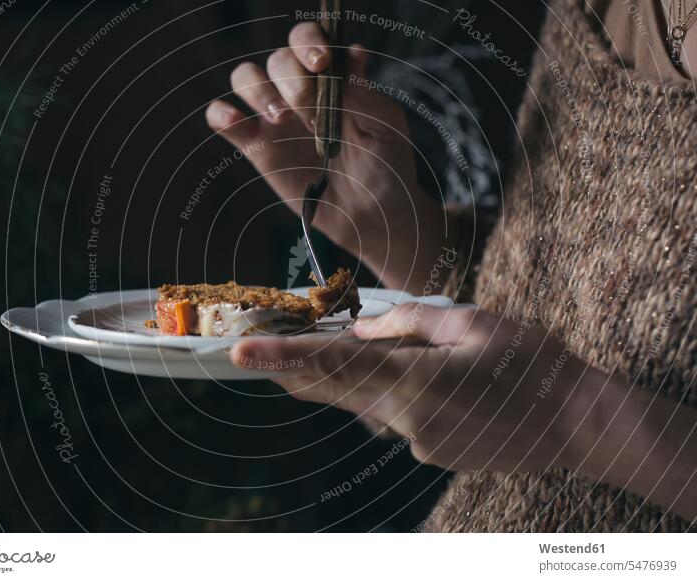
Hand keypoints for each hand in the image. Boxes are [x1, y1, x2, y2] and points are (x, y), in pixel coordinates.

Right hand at [206, 23, 445, 291]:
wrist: (372, 214)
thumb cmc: (386, 165)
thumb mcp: (385, 126)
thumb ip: (365, 93)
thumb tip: (351, 54)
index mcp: (331, 78)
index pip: (307, 40)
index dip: (307, 41)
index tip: (321, 63)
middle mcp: (300, 91)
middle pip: (277, 60)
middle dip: (293, 83)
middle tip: (314, 118)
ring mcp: (276, 119)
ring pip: (246, 79)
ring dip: (259, 91)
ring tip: (282, 119)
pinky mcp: (257, 148)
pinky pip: (226, 121)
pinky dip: (221, 113)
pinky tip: (234, 120)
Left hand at [231, 303, 589, 473]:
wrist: (577, 424)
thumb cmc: (532, 366)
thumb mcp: (472, 323)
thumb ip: (408, 325)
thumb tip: (360, 331)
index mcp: (416, 382)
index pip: (334, 366)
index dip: (283, 358)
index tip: (240, 352)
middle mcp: (407, 419)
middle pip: (333, 390)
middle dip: (291, 368)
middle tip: (252, 348)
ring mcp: (417, 442)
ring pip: (364, 400)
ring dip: (348, 375)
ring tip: (355, 344)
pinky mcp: (429, 451)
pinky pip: (393, 413)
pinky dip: (387, 390)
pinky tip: (425, 375)